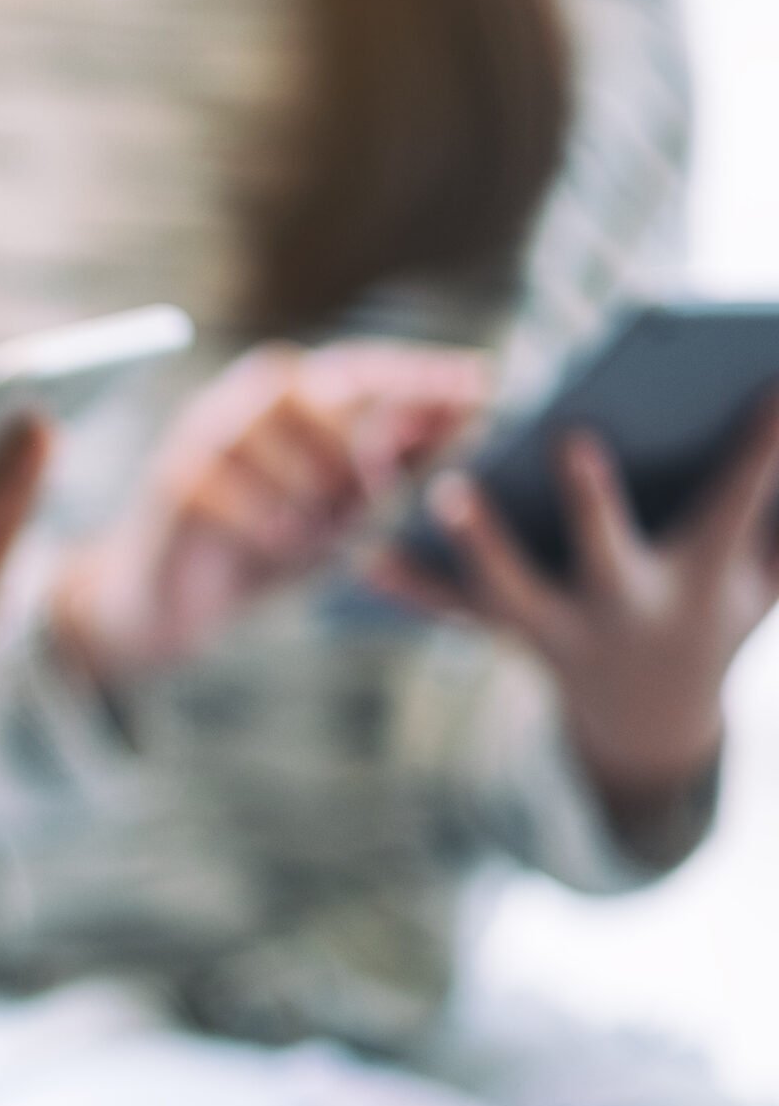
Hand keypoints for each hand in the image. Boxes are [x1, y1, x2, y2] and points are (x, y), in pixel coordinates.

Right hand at [52, 341, 485, 682]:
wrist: (168, 605)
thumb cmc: (262, 549)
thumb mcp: (345, 510)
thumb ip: (402, 464)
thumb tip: (479, 411)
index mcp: (286, 403)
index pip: (358, 368)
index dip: (418, 373)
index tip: (483, 382)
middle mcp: (238, 405)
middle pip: (308, 388)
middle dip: (352, 437)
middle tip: (375, 488)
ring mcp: (198, 438)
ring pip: (263, 428)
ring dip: (305, 479)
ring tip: (322, 529)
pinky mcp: (169, 480)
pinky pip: (222, 481)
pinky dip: (261, 514)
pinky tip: (282, 543)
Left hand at [376, 397, 778, 825]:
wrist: (650, 720)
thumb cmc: (715, 610)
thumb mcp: (767, 577)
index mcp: (698, 583)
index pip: (734, 504)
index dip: (760, 448)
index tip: (776, 385)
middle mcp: (625, 609)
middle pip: (605, 553)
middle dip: (591, 502)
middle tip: (573, 436)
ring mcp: (559, 629)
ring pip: (509, 587)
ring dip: (477, 541)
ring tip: (445, 489)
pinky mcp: (506, 635)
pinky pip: (451, 610)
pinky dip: (412, 586)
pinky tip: (368, 556)